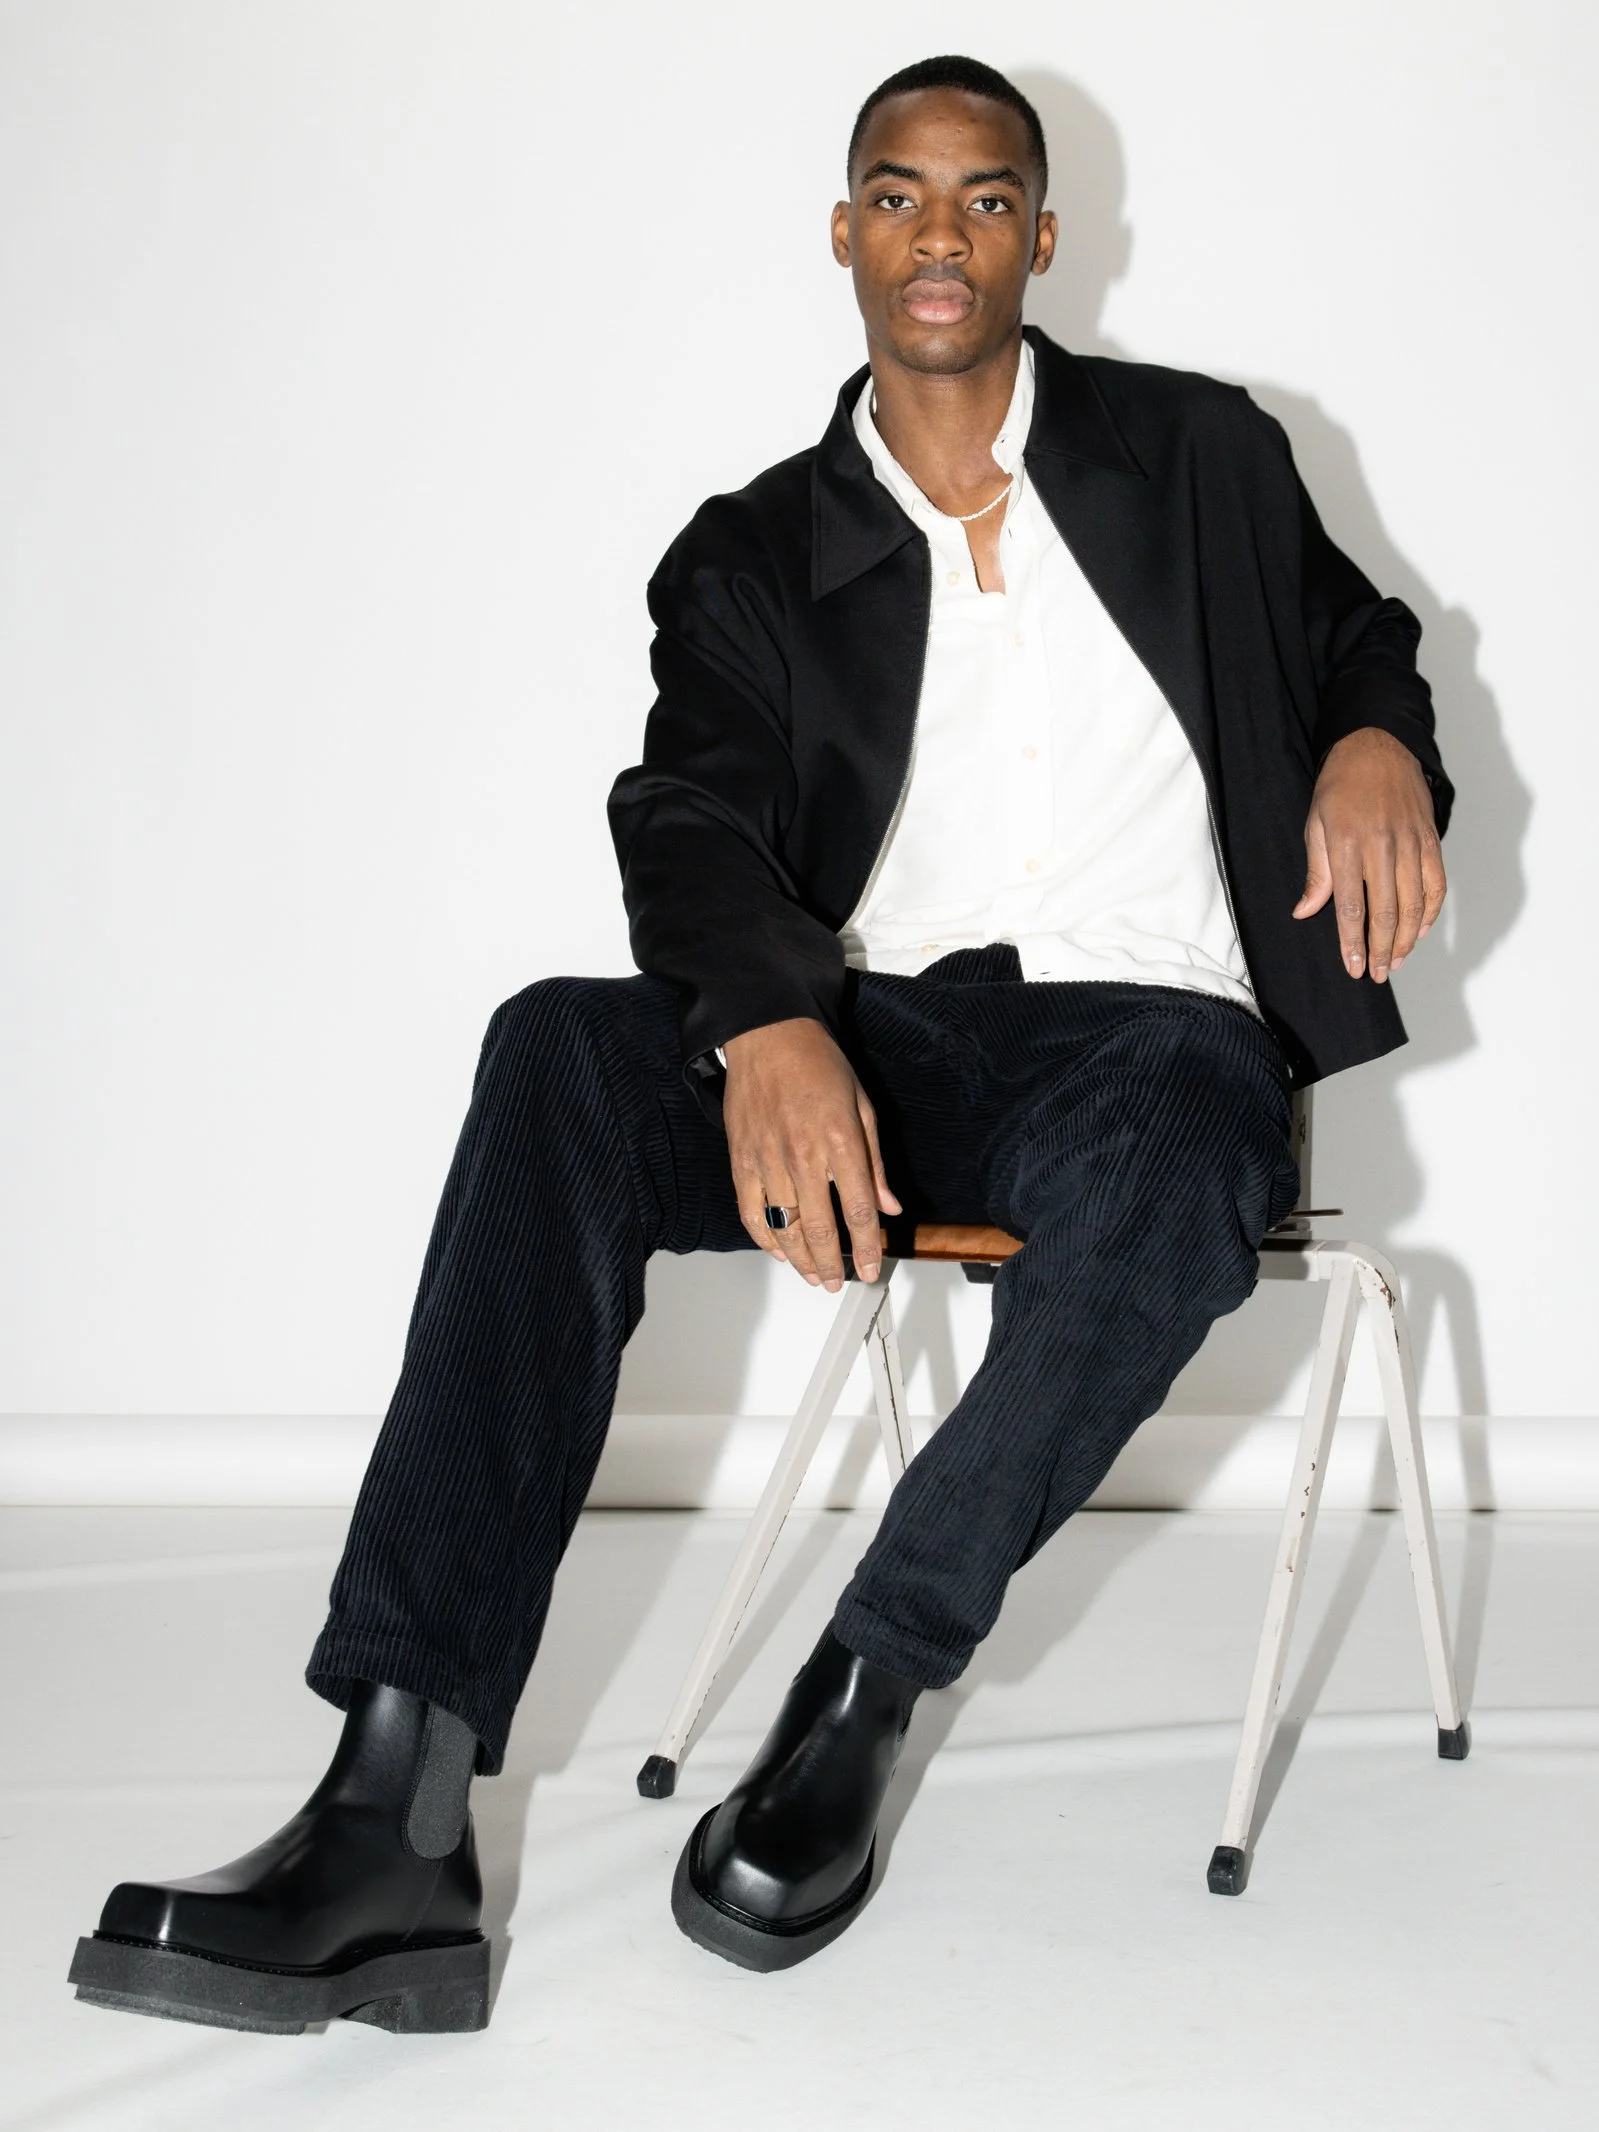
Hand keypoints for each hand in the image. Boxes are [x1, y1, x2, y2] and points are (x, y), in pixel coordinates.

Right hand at [722, 1017, 901, 1290]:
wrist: (767, 1035)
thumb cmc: (817, 1064)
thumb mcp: (862, 1106)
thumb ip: (875, 1162)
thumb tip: (889, 1205)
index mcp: (839, 1142)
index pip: (858, 1212)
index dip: (867, 1249)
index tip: (872, 1269)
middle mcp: (802, 1156)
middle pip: (820, 1229)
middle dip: (832, 1265)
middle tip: (837, 1282)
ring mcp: (767, 1160)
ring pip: (784, 1228)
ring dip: (800, 1260)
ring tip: (812, 1276)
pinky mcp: (741, 1159)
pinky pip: (751, 1212)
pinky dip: (764, 1238)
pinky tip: (779, 1251)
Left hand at [1293, 728, 1445, 981]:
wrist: (1376, 744)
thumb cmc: (1339, 786)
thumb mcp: (1316, 824)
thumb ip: (1316, 872)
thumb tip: (1305, 912)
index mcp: (1348, 844)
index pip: (1351, 906)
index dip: (1353, 942)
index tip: (1353, 968)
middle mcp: (1382, 845)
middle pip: (1386, 911)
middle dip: (1381, 949)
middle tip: (1376, 974)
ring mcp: (1410, 841)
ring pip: (1414, 902)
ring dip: (1407, 938)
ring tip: (1395, 961)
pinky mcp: (1430, 837)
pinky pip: (1436, 882)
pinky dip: (1431, 911)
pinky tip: (1420, 931)